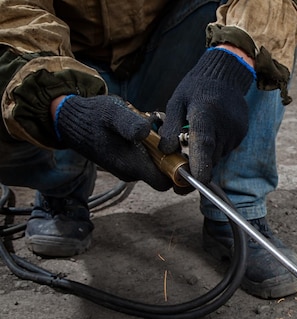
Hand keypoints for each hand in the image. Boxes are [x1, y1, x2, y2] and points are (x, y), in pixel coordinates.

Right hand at [53, 95, 171, 190]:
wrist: (71, 121)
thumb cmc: (94, 115)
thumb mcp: (114, 113)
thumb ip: (131, 124)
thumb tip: (146, 132)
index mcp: (131, 165)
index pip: (165, 183)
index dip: (178, 172)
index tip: (180, 152)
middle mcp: (130, 172)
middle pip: (163, 173)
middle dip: (168, 154)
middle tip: (163, 131)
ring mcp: (126, 169)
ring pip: (154, 165)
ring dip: (158, 148)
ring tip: (150, 126)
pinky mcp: (124, 163)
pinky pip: (144, 159)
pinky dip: (148, 147)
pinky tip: (142, 130)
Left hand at [158, 47, 254, 184]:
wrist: (225, 75)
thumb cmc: (196, 88)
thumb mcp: (176, 101)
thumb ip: (170, 127)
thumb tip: (166, 151)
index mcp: (205, 116)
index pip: (204, 146)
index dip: (200, 166)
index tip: (194, 181)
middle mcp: (224, 126)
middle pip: (210, 158)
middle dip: (197, 164)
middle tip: (182, 162)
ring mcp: (235, 132)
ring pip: (217, 156)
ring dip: (206, 154)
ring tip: (198, 136)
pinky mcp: (241, 134)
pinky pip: (225, 149)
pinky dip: (216, 147)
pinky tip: (211, 131)